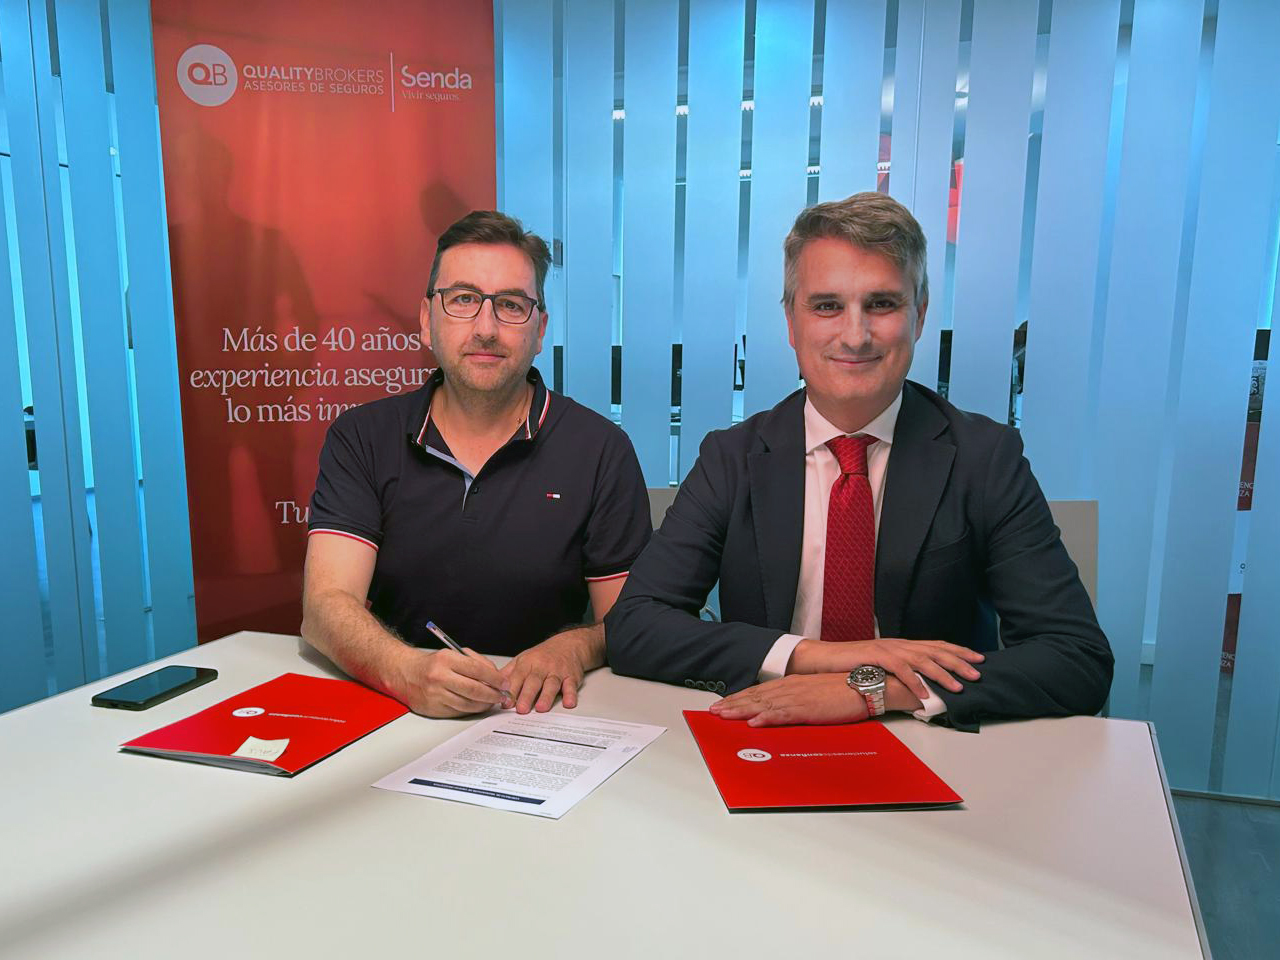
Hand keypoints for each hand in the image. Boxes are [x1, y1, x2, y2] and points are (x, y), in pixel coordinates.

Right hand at [388, 647, 506, 717]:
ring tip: (492, 701)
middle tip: (502, 696)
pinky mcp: (433, 709)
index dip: (495, 678)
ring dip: (484, 704)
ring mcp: (435, 695)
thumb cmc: (432, 664)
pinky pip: (458, 712)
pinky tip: (477, 705)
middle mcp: (439, 677)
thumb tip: (496, 676)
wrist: (405, 673)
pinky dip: (471, 710)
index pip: (477, 669)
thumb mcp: (452, 654)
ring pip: (468, 704)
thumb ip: (475, 662)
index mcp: (446, 660)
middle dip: (493, 694)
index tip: (504, 683)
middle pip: (474, 690)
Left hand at [499, 627, 603, 713]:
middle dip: (527, 696)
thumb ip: (508, 675)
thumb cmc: (542, 656)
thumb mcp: (522, 660)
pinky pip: (571, 686)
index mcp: (527, 664)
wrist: (568, 645)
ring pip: (552, 684)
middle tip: (521, 709)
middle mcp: (542, 667)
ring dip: (546, 697)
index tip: (505, 703)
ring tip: (541, 708)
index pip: (517, 677)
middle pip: (534, 682)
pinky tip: (569, 703)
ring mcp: (557, 672)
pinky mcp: (571, 677)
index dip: (511, 690)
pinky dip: (571, 694)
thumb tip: (491, 687)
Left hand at [709, 674, 869, 726]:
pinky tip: (754, 723)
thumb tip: (780, 710)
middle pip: (755, 697)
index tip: (723, 704)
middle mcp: (791, 688)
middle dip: (733, 704)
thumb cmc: (844, 690)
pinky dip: (767, 718)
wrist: (865, 685)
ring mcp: (798, 697)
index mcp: (792, 684)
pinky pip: (783, 714)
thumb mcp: (815, 693)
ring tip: (724, 716)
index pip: (759, 691)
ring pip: (763, 705)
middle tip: (713, 712)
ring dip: (741, 711)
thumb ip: (796, 700)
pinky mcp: (808, 709)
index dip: (739, 698)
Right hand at [788, 637, 983, 699]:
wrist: (825, 659)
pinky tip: (924, 694)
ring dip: (942, 674)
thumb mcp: (882, 666)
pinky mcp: (876, 657)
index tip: (979, 659)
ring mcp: (888, 649)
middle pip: (935, 651)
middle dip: (959, 662)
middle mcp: (899, 644)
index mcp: (902, 645)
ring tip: (958, 686)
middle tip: (978, 673)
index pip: (937, 645)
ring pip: (922, 659)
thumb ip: (900, 671)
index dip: (959, 651)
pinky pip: (899, 670)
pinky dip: (914, 682)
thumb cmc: (853, 665)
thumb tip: (922, 684)